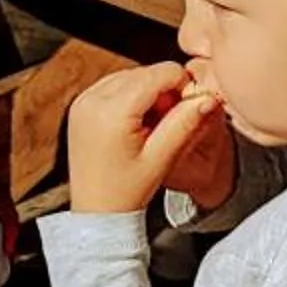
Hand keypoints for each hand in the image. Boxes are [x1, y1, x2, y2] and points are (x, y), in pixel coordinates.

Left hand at [67, 60, 228, 216]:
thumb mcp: (161, 158)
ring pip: (129, 76)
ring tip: (154, 126)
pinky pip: (113, 85)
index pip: (158, 74)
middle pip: (143, 72)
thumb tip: (207, 97)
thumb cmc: (127, 191)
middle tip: (172, 121)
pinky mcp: (80, 106)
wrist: (96, 213)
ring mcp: (82, 102)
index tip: (190, 105)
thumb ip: (185, 123)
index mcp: (111, 112)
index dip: (182, 83)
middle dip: (164, 90)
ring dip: (147, 92)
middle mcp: (91, 100)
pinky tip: (138, 123)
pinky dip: (130, 96)